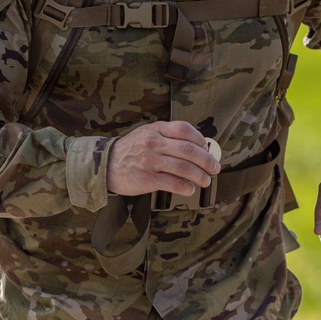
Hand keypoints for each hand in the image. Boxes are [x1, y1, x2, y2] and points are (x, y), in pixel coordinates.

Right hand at [106, 120, 220, 198]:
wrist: (105, 165)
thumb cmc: (131, 149)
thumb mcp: (147, 133)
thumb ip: (168, 135)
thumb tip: (197, 145)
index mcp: (156, 129)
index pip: (184, 129)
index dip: (200, 140)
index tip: (207, 149)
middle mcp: (154, 143)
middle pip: (189, 150)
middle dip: (207, 161)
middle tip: (215, 168)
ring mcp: (150, 161)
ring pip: (184, 168)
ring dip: (200, 176)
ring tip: (206, 181)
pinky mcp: (147, 179)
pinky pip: (173, 183)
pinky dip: (185, 187)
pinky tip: (190, 190)